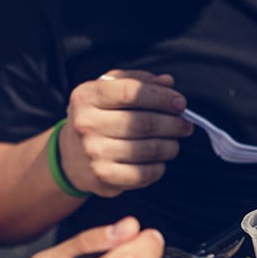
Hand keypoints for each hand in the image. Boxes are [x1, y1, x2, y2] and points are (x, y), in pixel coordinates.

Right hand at [59, 70, 192, 196]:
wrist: (71, 156)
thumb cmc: (98, 117)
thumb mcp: (108, 90)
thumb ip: (137, 81)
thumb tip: (167, 82)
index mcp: (87, 96)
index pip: (132, 92)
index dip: (162, 97)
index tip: (180, 103)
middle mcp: (86, 124)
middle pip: (144, 123)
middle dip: (173, 124)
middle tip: (185, 125)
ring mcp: (94, 153)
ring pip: (149, 149)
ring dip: (171, 145)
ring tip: (174, 141)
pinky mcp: (103, 177)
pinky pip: (144, 173)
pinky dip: (159, 167)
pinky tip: (160, 160)